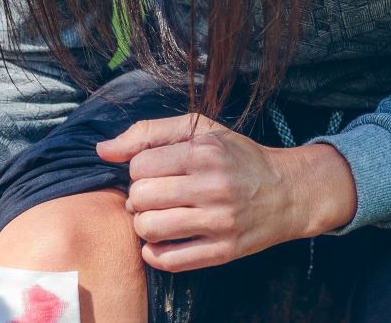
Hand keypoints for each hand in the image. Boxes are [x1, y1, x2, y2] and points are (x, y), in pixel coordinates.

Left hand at [96, 114, 355, 272]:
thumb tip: (102, 149)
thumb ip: (148, 133)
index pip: (139, 165)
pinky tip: (161, 241)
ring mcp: (220, 222)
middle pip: (140, 197)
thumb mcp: (200, 130)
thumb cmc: (237, 156)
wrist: (289, 192)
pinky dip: (154, 253)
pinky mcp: (224, 251)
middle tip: (151, 196)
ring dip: (143, 225)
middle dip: (138, 198)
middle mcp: (212, 187)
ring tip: (156, 217)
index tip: (152, 172)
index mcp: (204, 152)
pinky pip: (169, 261)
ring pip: (149, 229)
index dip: (137, 170)